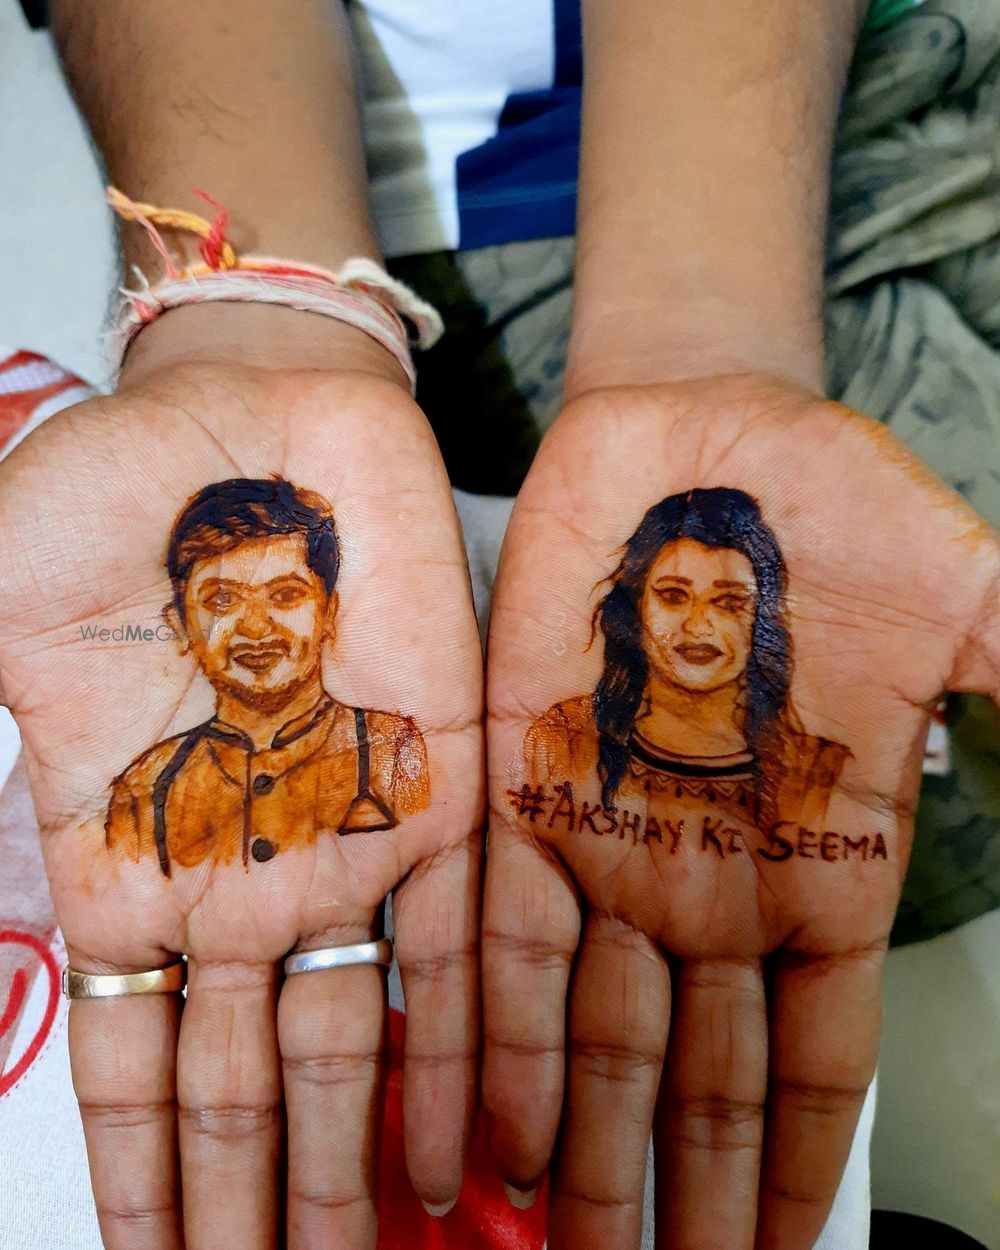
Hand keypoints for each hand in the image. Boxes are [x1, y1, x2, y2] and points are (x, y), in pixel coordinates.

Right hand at [0, 308, 483, 1249]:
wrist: (243, 411)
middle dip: (265, 1200)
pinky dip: (465, 1045)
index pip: (132, 1060)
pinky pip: (463, 934)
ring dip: (362, 1158)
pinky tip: (471, 1148)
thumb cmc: (109, 495)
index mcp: (124, 854)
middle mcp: (240, 867)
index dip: (147, 1173)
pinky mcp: (438, 775)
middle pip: (252, 1080)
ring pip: (358, 1037)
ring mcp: (342, 829)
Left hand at [483, 373, 999, 1249]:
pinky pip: (504, 935)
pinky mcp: (527, 782)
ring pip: (598, 1033)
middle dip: (679, 1190)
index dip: (800, 1161)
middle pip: (698, 1075)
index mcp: (823, 857)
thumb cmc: (837, 508)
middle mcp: (711, 873)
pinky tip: (493, 1129)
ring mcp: (613, 835)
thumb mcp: (974, 600)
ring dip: (584, 1145)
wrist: (708, 433)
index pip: (816, 1051)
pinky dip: (499, 1037)